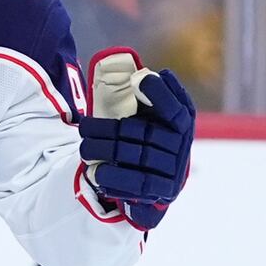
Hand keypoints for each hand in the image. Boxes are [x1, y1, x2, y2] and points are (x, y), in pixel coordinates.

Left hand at [78, 49, 196, 231]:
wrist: (159, 179)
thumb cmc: (150, 136)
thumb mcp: (152, 113)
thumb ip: (148, 95)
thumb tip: (140, 74)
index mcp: (182, 121)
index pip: (175, 106)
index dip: (159, 93)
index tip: (138, 79)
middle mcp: (181, 145)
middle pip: (138, 132)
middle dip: (105, 129)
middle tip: (83, 127)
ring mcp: (173, 170)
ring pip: (132, 157)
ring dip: (102, 151)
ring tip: (83, 149)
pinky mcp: (163, 191)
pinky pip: (137, 185)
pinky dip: (114, 178)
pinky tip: (97, 173)